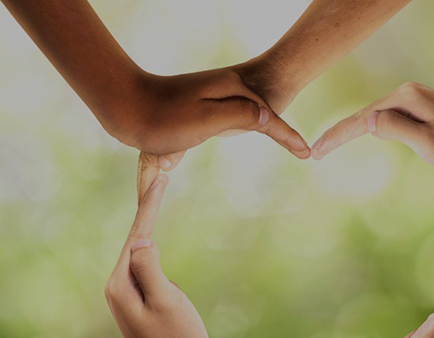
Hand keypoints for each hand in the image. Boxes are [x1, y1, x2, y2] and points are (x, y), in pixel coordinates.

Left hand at [104, 174, 208, 337]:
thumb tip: (141, 241)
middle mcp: (118, 284)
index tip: (162, 179)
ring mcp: (125, 293)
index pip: (139, 234)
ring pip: (138, 249)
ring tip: (154, 196)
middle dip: (147, 207)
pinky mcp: (136, 301)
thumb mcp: (167, 303)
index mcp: (122, 281)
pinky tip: (151, 236)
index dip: (151, 205)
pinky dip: (149, 243)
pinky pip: (143, 264)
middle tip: (158, 177)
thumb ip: (150, 270)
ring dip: (147, 223)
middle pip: (135, 237)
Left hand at [123, 69, 309, 171]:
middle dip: (281, 130)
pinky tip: (245, 137)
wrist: (125, 106)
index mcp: (231, 89)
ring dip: (263, 130)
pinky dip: (240, 129)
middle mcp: (224, 87)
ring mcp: (211, 95)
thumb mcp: (205, 120)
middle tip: (305, 150)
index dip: (288, 136)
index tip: (307, 154)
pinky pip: (227, 120)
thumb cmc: (162, 118)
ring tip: (289, 145)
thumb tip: (267, 116)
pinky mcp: (198, 105)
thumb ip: (239, 116)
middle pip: (261, 113)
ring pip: (244, 116)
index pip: (268, 117)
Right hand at [311, 82, 433, 176]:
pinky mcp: (416, 108)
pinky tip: (356, 134)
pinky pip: (383, 119)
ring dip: (348, 131)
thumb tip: (367, 121)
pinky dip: (366, 129)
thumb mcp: (429, 143)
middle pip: (361, 116)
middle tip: (313, 152)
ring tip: (325, 146)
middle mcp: (404, 94)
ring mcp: (410, 99)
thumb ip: (397, 129)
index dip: (336, 137)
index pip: (360, 120)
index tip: (315, 152)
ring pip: (371, 117)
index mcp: (404, 100)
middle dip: (336, 133)